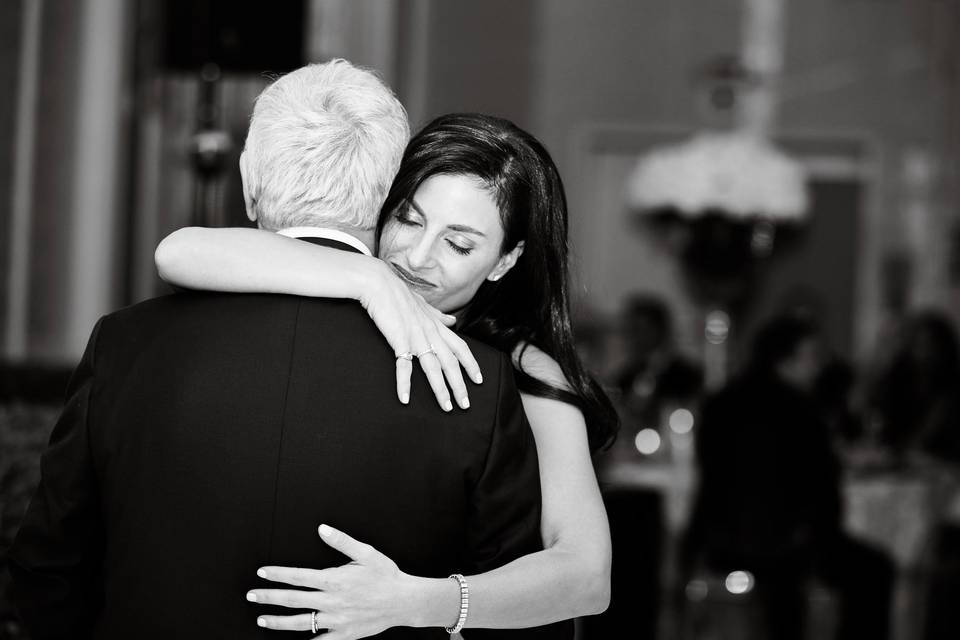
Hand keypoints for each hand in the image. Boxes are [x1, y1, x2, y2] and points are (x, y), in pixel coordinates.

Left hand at [249, 525, 418, 638]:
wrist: (404, 601)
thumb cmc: (386, 575)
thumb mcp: (366, 552)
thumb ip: (341, 541)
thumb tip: (322, 528)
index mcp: (334, 580)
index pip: (298, 576)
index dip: (278, 574)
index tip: (262, 572)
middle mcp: (331, 602)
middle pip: (293, 599)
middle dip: (269, 597)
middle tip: (251, 595)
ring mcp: (336, 620)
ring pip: (300, 622)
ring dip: (278, 621)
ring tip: (262, 620)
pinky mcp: (344, 634)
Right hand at [359, 261, 481, 410]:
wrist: (378, 282)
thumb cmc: (398, 293)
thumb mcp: (423, 305)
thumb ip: (438, 316)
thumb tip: (452, 320)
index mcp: (436, 326)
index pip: (461, 348)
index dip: (471, 364)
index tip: (479, 379)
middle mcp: (430, 333)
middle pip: (451, 363)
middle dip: (460, 385)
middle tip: (465, 405)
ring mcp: (416, 337)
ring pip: (433, 368)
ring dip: (441, 389)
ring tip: (446, 407)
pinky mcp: (398, 340)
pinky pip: (404, 366)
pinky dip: (404, 383)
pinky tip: (405, 399)